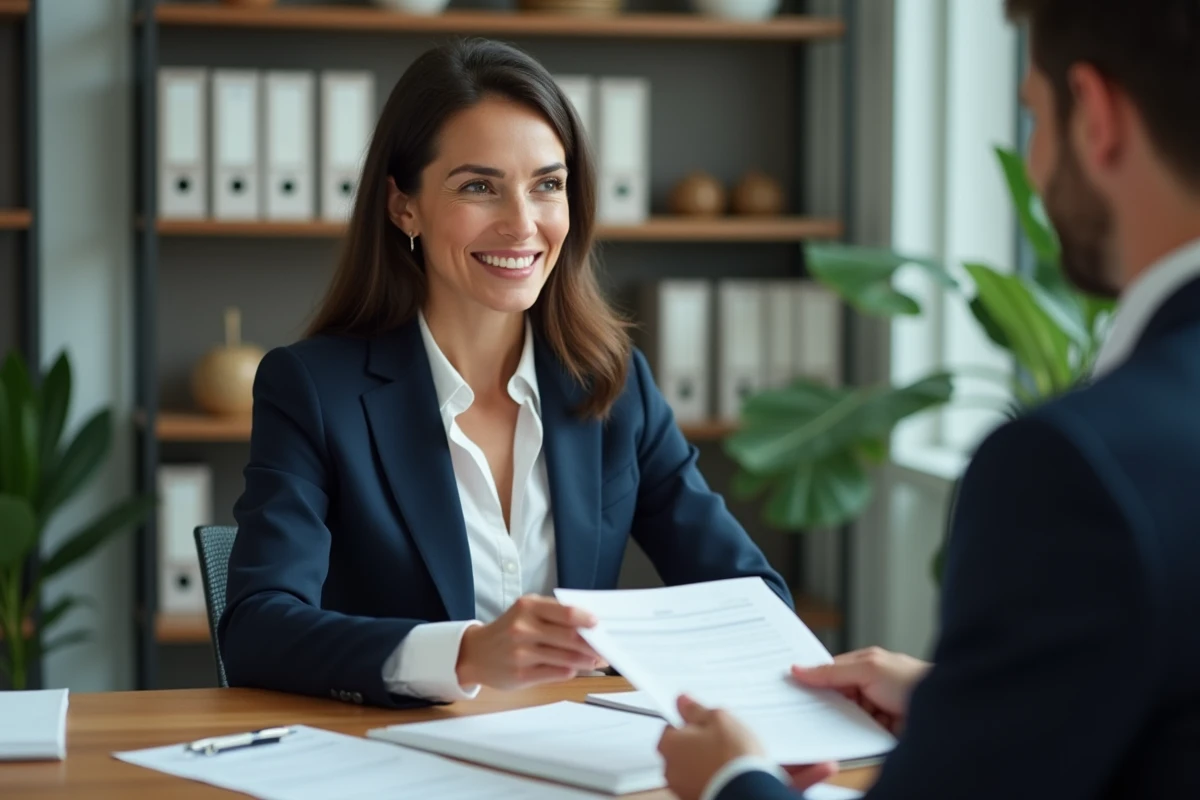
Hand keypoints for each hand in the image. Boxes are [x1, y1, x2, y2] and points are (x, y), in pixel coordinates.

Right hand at [455, 595, 603, 689]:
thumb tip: (590, 626)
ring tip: (597, 660)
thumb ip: (554, 616)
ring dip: (587, 661)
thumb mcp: (525, 613)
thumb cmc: (508, 631)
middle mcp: (523, 628)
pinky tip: (576, 668)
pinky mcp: (522, 675)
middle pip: (570, 637)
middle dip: (592, 644)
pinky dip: (571, 671)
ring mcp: (522, 653)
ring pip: (566, 658)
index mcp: (528, 607)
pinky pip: (556, 673)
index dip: (586, 619)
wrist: (475, 654)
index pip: (565, 612)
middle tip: (606, 648)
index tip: (599, 625)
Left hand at [657, 695, 835, 799]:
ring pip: (724, 768)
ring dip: (748, 760)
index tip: (710, 717)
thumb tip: (682, 701)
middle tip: (739, 732)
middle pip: (697, 749)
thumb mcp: (718, 718)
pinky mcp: (718, 797)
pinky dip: (768, 777)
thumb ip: (698, 710)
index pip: (676, 728)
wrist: (749, 793)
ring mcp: (694, 788)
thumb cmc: (731, 756)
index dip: (694, 721)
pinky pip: (746, 782)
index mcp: (671, 746)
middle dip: (718, 742)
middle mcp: (677, 771)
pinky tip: (804, 768)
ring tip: (777, 752)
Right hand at [791, 647, 930, 733]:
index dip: (809, 679)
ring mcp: (875, 710)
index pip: (829, 672)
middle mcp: (869, 686)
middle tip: (794, 708)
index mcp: (865, 665)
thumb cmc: (913, 680)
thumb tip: (799, 668)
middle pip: (834, 696)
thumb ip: (832, 671)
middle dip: (819, 702)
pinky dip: (847, 736)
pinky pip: (856, 734)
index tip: (788, 686)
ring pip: (843, 717)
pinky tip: (835, 737)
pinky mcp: (880, 732)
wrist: (946, 710)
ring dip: (834, 721)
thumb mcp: (868, 669)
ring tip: (812, 724)